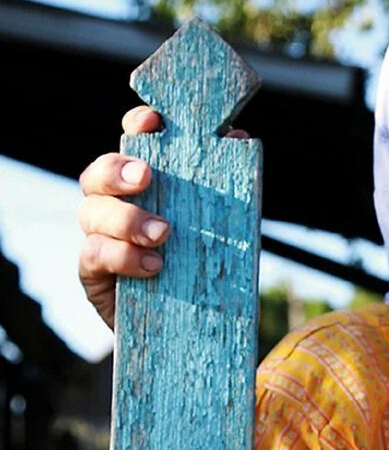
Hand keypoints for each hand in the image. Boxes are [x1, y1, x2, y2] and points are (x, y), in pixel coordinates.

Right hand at [77, 106, 248, 328]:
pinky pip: (94, 256)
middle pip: (97, 175)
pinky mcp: (94, 275)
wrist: (190, 328)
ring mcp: (99, 239)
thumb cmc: (203, 268)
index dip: (136, 128)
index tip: (152, 121)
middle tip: (146, 177)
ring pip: (92, 214)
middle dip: (117, 170)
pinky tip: (152, 265)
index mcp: (144, 188)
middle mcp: (114, 206)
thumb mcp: (219, 225)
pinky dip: (123, 257)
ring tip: (163, 234)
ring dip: (126, 219)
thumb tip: (236, 138)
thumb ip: (224, 186)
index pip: (131, 145)